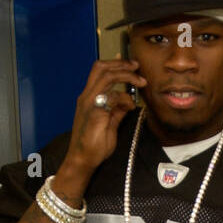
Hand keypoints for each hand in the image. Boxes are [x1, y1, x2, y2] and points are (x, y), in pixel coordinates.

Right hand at [63, 56, 145, 174]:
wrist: (82, 159)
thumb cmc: (94, 144)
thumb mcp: (109, 123)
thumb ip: (117, 110)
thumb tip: (127, 101)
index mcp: (88, 97)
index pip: (99, 71)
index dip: (115, 63)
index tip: (130, 64)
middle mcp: (86, 96)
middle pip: (101, 67)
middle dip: (121, 63)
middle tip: (137, 66)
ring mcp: (89, 103)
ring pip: (107, 76)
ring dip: (126, 75)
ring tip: (140, 81)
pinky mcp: (94, 112)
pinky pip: (112, 96)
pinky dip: (125, 98)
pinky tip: (131, 107)